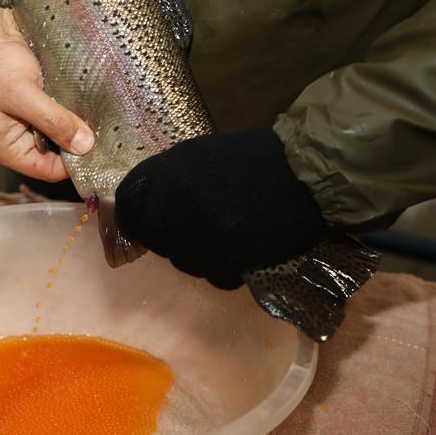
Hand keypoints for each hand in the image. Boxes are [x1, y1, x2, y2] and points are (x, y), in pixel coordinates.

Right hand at [0, 8, 93, 180]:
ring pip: (62, 135)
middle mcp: (17, 140)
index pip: (48, 171)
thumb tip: (84, 145)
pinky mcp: (38, 104)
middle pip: (57, 155)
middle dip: (77, 143)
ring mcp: (27, 122)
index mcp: (5, 148)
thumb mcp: (24, 94)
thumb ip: (54, 121)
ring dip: (76, 125)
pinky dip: (72, 111)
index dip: (73, 163)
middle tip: (101, 130)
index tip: (97, 147)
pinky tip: (84, 103)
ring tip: (94, 115)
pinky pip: (60, 116)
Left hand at [115, 128, 324, 288]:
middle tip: (208, 233)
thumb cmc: (253, 162)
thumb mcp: (198, 158)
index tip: (156, 228)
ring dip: (206, 258)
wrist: (307, 170)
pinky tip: (247, 251)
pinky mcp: (229, 252)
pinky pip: (216, 276)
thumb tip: (140, 212)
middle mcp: (176, 198)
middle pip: (157, 242)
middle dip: (178, 243)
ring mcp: (202, 227)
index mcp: (166, 171)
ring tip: (232, 238)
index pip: (128, 208)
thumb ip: (166, 182)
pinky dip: (230, 271)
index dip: (140, 222)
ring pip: (185, 263)